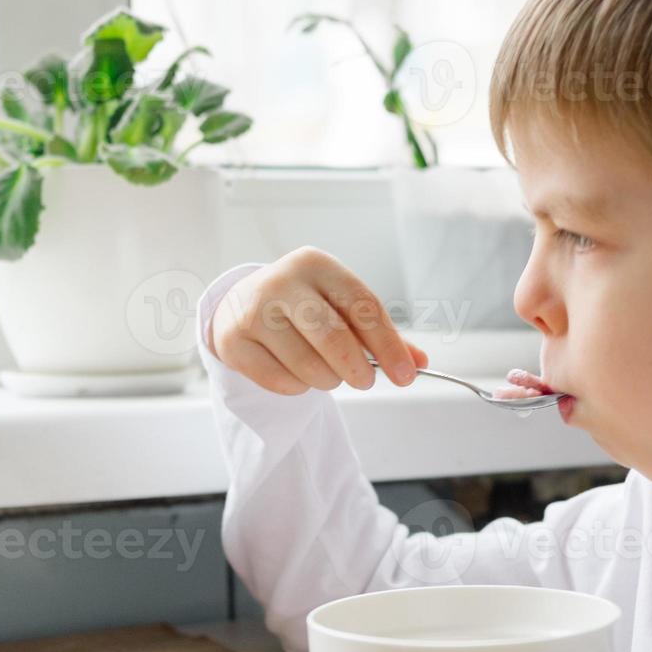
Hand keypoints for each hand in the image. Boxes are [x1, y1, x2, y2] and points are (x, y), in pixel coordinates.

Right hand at [211, 246, 428, 394]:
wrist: (242, 304)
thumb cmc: (306, 307)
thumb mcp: (341, 307)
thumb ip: (381, 334)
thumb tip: (419, 362)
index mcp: (317, 264)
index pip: (363, 306)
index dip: (388, 345)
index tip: (406, 375)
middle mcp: (282, 281)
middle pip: (333, 337)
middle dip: (357, 369)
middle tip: (365, 382)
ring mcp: (252, 310)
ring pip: (307, 365)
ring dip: (327, 381)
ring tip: (328, 374)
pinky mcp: (232, 340)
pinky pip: (280, 381)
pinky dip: (298, 388)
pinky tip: (298, 374)